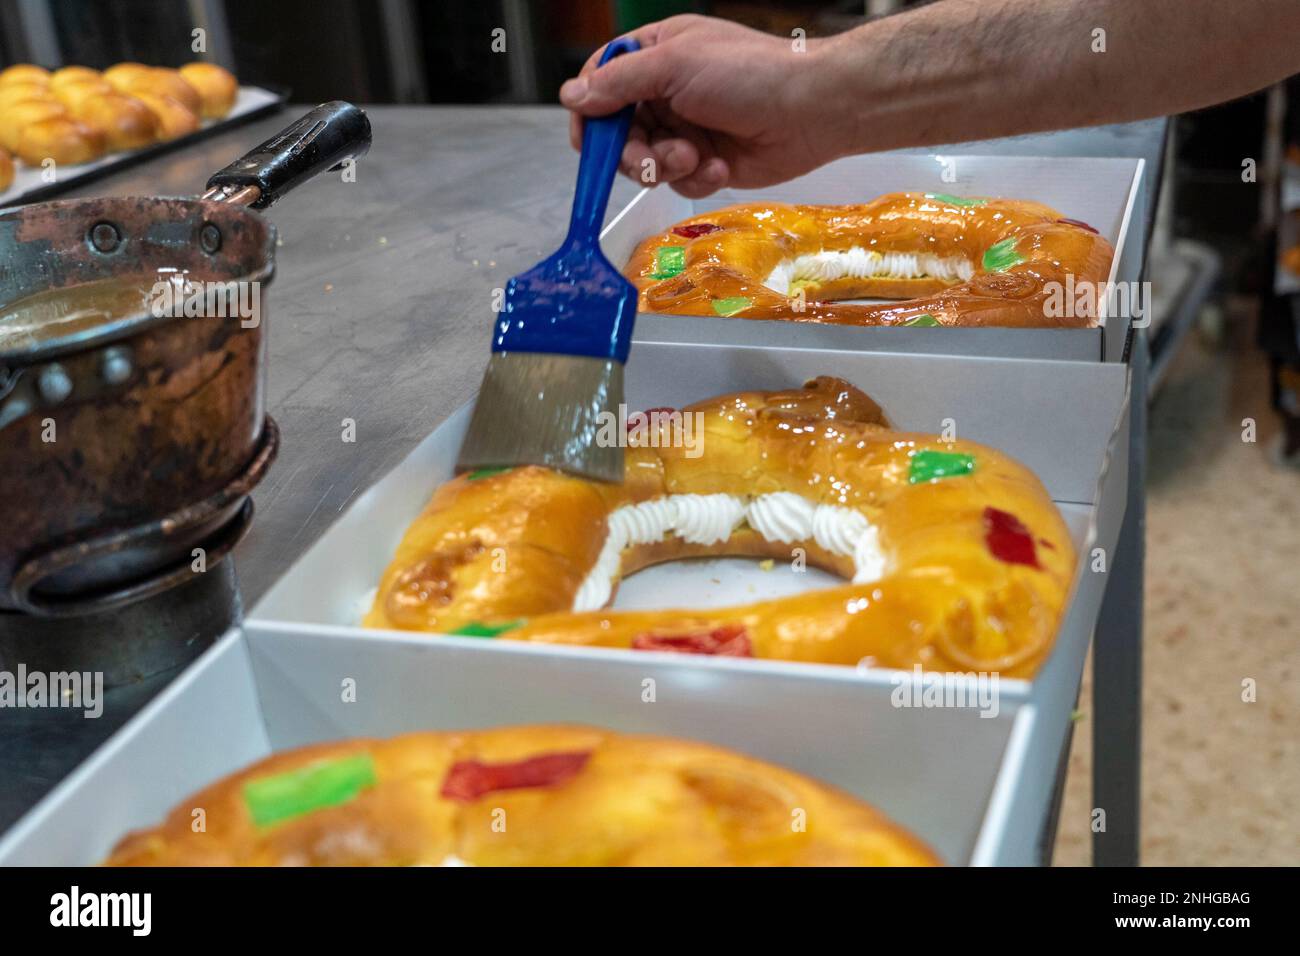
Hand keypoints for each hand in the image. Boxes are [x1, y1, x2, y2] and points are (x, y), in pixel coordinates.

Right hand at [560, 15, 836, 197]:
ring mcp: (685, 127)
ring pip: (645, 162)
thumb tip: (572, 95)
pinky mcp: (704, 161)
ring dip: (666, 166)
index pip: (601, 82)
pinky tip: (720, 166)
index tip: (590, 140)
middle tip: (651, 160)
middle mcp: (666, 90)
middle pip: (618, 132)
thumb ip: (618, 82)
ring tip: (695, 157)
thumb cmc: (751, 74)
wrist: (812, 111)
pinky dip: (695, 178)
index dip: (590, 112)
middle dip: (634, 151)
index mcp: (655, 53)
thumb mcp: (675, 65)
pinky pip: (677, 181)